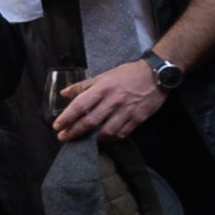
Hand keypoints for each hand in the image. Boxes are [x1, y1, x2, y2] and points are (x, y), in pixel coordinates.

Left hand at [51, 59, 165, 140]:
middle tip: (64, 138)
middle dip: (74, 132)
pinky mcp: (138, 118)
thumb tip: (64, 93)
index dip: (67, 117)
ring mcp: (127, 111)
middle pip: (90, 121)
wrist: (157, 75)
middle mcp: (113, 101)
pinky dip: (111, 138)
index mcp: (102, 88)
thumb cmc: (128, 74)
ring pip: (106, 131)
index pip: (80, 105)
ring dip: (93, 138)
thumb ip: (84, 86)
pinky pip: (122, 133)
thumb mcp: (104, 75)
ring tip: (85, 140)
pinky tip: (105, 138)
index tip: (57, 126)